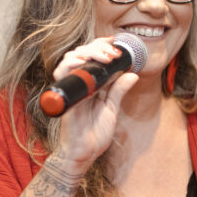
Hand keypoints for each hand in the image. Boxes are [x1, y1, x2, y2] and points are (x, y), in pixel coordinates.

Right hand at [53, 37, 137, 167]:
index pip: (91, 57)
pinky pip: (62, 75)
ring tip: (106, 57)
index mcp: (89, 84)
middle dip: (98, 47)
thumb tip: (133, 74)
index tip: (116, 42)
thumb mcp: (111, 108)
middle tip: (114, 52)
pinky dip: (72, 65)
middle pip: (82, 54)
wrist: (84, 154)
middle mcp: (78, 83)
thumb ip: (119, 90)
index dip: (101, 46)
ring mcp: (71, 89)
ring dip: (88, 53)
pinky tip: (85, 62)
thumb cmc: (94, 133)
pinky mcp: (66, 98)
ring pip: (71, 59)